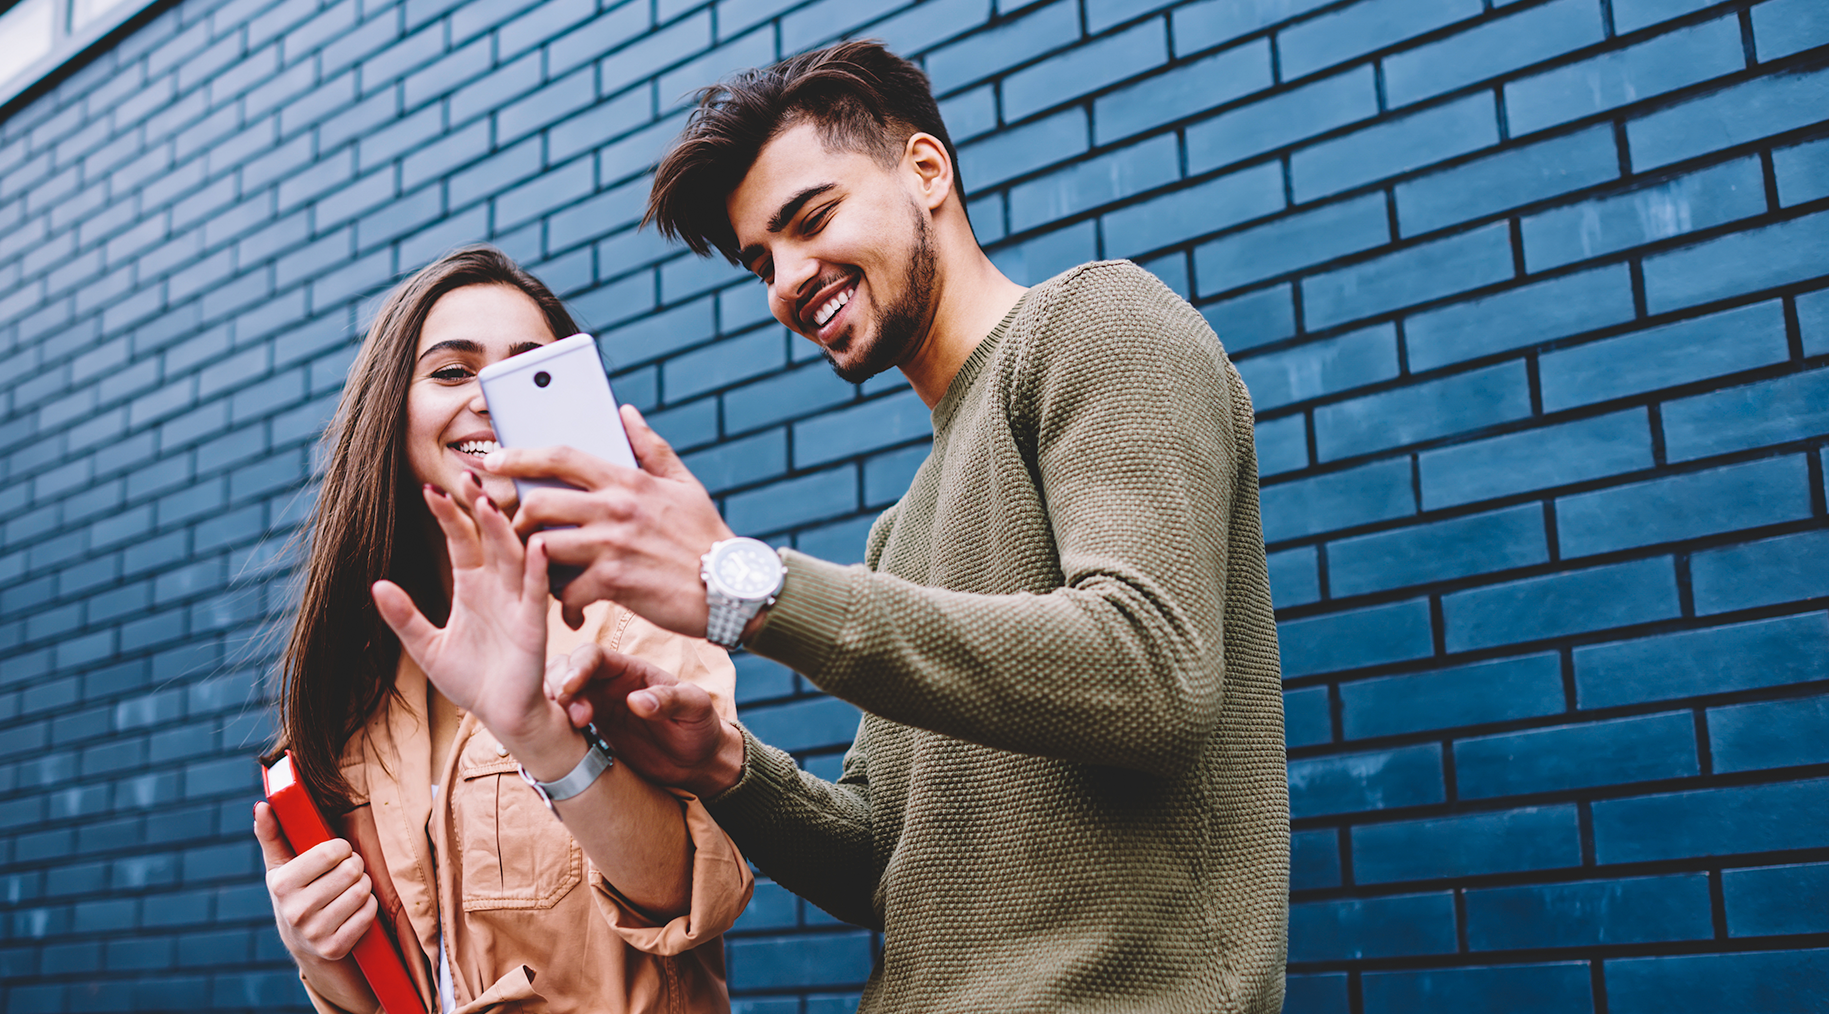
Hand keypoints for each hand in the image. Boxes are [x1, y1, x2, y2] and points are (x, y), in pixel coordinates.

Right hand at [254, 802, 376, 962]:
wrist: (303, 943)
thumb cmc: (295, 892)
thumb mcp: (281, 865)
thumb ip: (272, 834)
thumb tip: (262, 806)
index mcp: (281, 884)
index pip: (331, 851)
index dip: (342, 848)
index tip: (338, 853)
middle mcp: (295, 910)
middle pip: (351, 870)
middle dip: (355, 866)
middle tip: (347, 871)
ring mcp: (314, 932)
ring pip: (362, 891)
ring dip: (363, 885)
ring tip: (350, 887)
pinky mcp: (333, 948)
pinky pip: (368, 914)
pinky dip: (368, 907)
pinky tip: (354, 908)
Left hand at [372, 484, 575, 772]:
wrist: (503, 717)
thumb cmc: (471, 681)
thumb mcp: (426, 648)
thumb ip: (404, 617)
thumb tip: (375, 584)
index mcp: (472, 586)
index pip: (460, 540)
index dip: (447, 516)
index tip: (430, 488)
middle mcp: (498, 587)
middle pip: (490, 537)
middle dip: (480, 507)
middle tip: (468, 475)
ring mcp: (518, 603)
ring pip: (515, 556)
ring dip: (506, 530)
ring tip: (493, 503)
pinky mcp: (535, 626)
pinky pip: (539, 592)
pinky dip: (540, 570)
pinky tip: (538, 546)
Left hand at [483, 405, 733, 637]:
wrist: (731, 588)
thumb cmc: (706, 537)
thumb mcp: (684, 484)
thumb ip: (650, 447)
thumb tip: (625, 412)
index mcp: (628, 480)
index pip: (561, 456)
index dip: (519, 454)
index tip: (493, 458)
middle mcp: (616, 508)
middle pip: (538, 502)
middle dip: (516, 518)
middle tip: (517, 532)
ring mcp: (613, 545)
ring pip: (543, 547)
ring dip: (534, 563)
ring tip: (542, 573)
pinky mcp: (615, 582)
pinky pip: (567, 590)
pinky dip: (564, 602)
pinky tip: (573, 609)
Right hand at [553, 643, 744, 797]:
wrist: (698, 762)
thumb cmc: (700, 726)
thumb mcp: (695, 708)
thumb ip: (670, 700)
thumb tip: (636, 700)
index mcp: (630, 670)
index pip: (593, 655)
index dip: (577, 667)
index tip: (570, 688)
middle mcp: (606, 686)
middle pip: (565, 671)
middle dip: (558, 687)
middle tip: (572, 716)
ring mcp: (595, 709)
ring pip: (557, 696)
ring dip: (551, 708)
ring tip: (565, 730)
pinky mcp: (589, 735)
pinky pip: (560, 726)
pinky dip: (551, 729)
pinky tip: (555, 742)